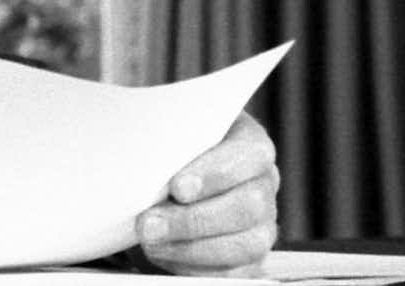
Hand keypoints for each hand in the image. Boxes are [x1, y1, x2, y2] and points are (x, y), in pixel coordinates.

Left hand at [137, 112, 278, 274]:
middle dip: (193, 220)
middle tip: (148, 224)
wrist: (164, 182)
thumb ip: (164, 138)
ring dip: (192, 248)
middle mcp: (263, 183)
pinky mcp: (251, 258)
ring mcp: (262, 223)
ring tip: (150, 243)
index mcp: (249, 144)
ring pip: (247, 244)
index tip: (176, 188)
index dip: (216, 173)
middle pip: (249, 206)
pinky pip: (236, 273)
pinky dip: (196, 268)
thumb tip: (141, 150)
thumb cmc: (169, 151)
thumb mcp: (167, 133)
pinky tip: (165, 255)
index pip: (250, 154)